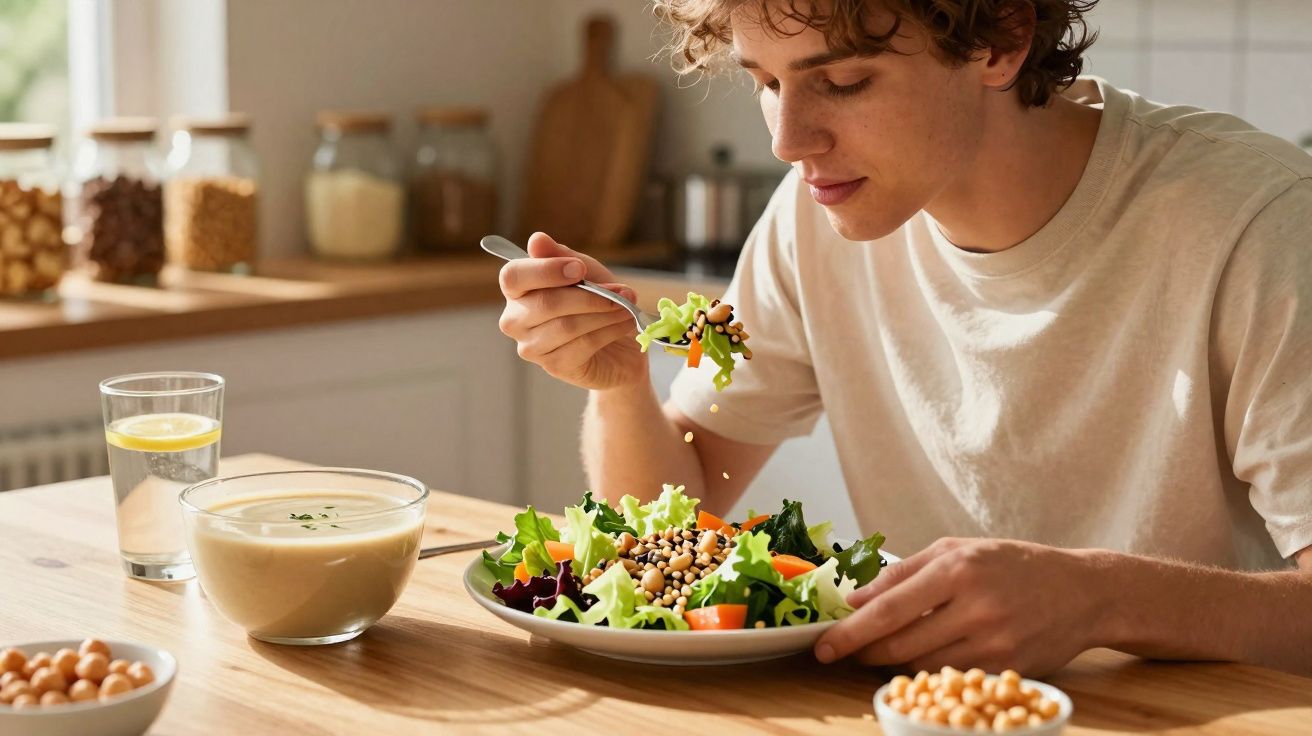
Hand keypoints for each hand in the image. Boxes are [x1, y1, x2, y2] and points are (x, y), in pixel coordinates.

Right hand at [497, 232, 648, 389]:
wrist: (619, 346)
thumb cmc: (596, 302)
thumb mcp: (585, 272)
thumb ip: (561, 256)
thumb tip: (537, 239)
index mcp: (517, 290)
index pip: (513, 277)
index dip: (546, 270)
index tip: (580, 269)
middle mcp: (515, 320)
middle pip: (544, 303)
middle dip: (589, 295)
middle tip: (622, 291)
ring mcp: (531, 347)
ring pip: (567, 326)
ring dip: (604, 313)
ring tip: (627, 306)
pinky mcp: (554, 366)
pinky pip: (582, 345)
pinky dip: (609, 331)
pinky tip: (625, 323)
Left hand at [814, 538, 1105, 676]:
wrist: (1083, 592)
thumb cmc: (1012, 565)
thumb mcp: (957, 550)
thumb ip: (903, 573)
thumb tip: (855, 598)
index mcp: (958, 569)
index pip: (889, 609)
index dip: (850, 631)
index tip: (823, 645)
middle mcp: (976, 607)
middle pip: (900, 644)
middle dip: (864, 652)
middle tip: (844, 651)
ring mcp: (994, 642)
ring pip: (922, 666)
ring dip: (891, 665)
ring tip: (880, 652)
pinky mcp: (1007, 668)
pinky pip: (951, 679)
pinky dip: (927, 674)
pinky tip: (919, 661)